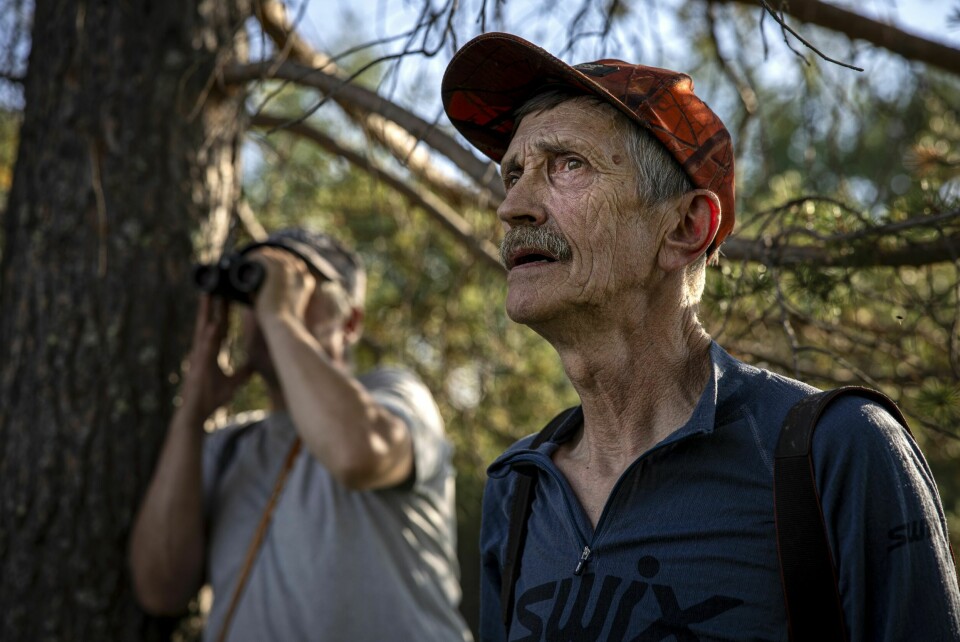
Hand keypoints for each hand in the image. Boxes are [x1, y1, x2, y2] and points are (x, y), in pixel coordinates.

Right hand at [179, 295, 251, 418]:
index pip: (221, 325)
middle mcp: (205, 349)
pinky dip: (210, 336)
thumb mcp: (234, 382)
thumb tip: (256, 365)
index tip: (228, 293)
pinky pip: (206, 348)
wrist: (197, 413)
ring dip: (207, 311)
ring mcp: (201, 355)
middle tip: (218, 281)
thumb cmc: (211, 397)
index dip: (225, 310)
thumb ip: (243, 372)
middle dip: (215, 302)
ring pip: (204, 328)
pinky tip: (214, 324)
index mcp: (213, 351)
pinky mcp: (200, 365)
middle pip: (211, 320)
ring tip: (209, 292)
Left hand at [248, 247, 316, 322]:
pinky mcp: (275, 272)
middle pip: (287, 257)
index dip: (287, 262)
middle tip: (262, 258)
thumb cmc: (283, 322)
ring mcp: (287, 272)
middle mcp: (299, 274)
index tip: (275, 264)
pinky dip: (256, 256)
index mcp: (306, 283)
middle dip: (276, 256)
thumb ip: (283, 303)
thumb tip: (268, 300)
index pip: (298, 266)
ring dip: (265, 255)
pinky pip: (264, 258)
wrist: (282, 323)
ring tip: (254, 257)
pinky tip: (250, 257)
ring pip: (275, 256)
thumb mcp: (289, 309)